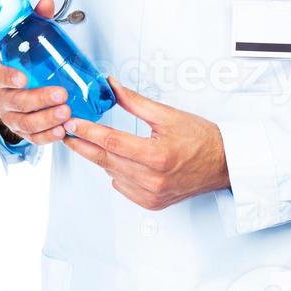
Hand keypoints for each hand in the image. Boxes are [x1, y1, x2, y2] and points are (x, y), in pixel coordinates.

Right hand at [0, 0, 70, 145]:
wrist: (8, 84)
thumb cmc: (16, 61)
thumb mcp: (21, 39)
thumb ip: (34, 20)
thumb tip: (46, 2)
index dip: (8, 78)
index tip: (21, 77)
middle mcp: (1, 96)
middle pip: (16, 102)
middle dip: (39, 100)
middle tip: (60, 95)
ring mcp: (11, 115)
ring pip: (25, 123)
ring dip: (46, 120)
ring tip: (65, 113)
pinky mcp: (23, 130)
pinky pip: (33, 137)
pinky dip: (48, 136)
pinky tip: (62, 131)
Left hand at [63, 77, 230, 209]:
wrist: (222, 163)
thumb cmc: (201, 138)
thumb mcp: (167, 114)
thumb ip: (135, 102)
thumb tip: (113, 87)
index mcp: (156, 155)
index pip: (111, 141)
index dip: (87, 131)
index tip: (72, 123)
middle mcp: (152, 179)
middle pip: (106, 159)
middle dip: (83, 144)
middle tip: (67, 132)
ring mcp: (151, 194)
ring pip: (111, 173)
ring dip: (101, 157)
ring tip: (92, 141)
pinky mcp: (151, 203)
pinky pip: (122, 187)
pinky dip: (117, 172)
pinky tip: (121, 159)